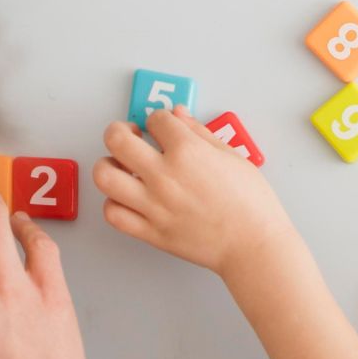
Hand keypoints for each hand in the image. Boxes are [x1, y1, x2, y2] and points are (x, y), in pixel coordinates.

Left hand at [94, 108, 297, 276]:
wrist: (252, 244)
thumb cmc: (250, 203)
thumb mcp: (231, 155)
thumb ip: (200, 132)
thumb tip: (179, 114)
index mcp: (187, 152)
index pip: (156, 119)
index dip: (160, 119)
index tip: (163, 126)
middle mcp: (164, 176)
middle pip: (116, 139)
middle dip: (119, 130)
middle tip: (129, 135)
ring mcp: (153, 205)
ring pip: (105, 177)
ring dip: (109, 165)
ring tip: (121, 166)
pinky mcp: (150, 231)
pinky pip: (114, 214)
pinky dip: (114, 202)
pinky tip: (128, 197)